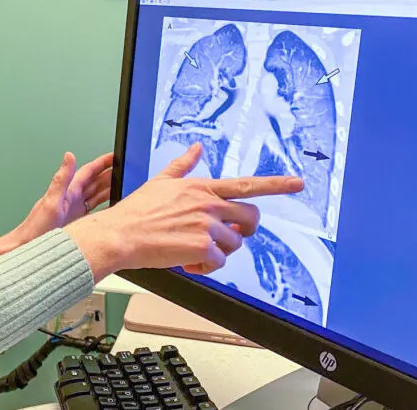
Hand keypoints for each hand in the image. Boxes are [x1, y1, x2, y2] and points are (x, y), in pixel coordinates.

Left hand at [0, 151, 112, 259]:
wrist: (27, 247)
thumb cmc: (36, 227)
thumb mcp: (52, 201)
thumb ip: (61, 179)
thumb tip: (68, 156)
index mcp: (68, 191)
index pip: (88, 172)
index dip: (101, 163)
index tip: (114, 157)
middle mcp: (71, 199)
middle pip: (94, 182)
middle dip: (109, 174)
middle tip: (125, 169)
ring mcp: (74, 210)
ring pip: (95, 195)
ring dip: (108, 188)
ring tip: (122, 183)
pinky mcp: (76, 222)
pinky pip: (94, 209)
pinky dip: (104, 205)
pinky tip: (111, 207)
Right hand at [64, 142, 302, 280]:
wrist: (120, 234)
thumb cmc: (136, 211)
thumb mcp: (161, 182)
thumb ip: (183, 165)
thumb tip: (195, 149)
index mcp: (201, 188)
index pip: (246, 184)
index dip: (276, 184)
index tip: (297, 183)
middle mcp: (208, 204)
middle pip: (250, 219)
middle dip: (242, 231)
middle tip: (223, 237)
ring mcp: (207, 226)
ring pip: (233, 245)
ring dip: (216, 252)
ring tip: (190, 248)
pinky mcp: (203, 248)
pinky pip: (218, 263)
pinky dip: (204, 267)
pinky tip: (186, 261)